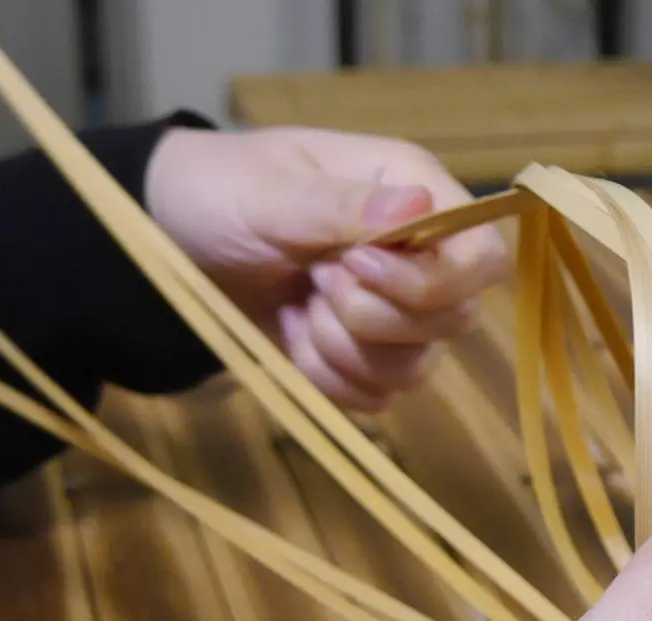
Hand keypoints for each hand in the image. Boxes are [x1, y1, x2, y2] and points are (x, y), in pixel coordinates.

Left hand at [145, 126, 507, 409]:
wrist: (170, 241)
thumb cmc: (221, 192)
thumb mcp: (269, 192)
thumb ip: (340, 206)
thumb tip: (418, 206)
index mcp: (412, 193)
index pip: (482, 257)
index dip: (432, 280)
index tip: (356, 266)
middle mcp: (419, 255)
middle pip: (454, 321)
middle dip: (371, 318)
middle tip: (313, 279)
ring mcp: (395, 312)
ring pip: (414, 369)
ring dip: (341, 349)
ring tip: (297, 306)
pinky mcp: (364, 356)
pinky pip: (374, 396)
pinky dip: (324, 377)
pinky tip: (291, 334)